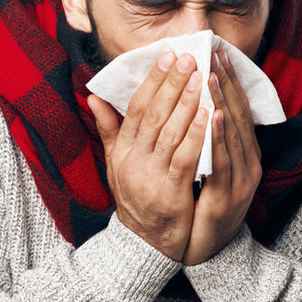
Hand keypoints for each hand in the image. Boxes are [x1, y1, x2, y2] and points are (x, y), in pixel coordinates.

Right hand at [88, 51, 208, 260]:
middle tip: (188, 56)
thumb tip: (94, 96)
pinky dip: (196, 135)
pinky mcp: (170, 194)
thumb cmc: (135, 199)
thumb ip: (110, 129)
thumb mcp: (116, 163)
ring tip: (201, 77)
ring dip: (186, 102)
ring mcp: (150, 177)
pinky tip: (208, 114)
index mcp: (123, 150)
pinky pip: (183, 159)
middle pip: (154, 114)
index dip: (153, 80)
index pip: (137, 108)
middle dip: (172, 83)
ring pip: (169, 132)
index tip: (168, 56)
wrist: (143, 245)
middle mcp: (133, 161)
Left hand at [183, 50, 262, 265]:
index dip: (227, 80)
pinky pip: (224, 161)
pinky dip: (220, 137)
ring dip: (222, 102)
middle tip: (214, 52)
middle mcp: (248, 161)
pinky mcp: (231, 195)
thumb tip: (191, 104)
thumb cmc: (202, 205)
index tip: (216, 53)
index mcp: (242, 152)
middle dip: (225, 82)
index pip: (236, 108)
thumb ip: (198, 135)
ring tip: (211, 74)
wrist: (209, 252)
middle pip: (238, 114)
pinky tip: (213, 117)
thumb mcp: (201, 166)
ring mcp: (242, 178)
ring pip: (233, 133)